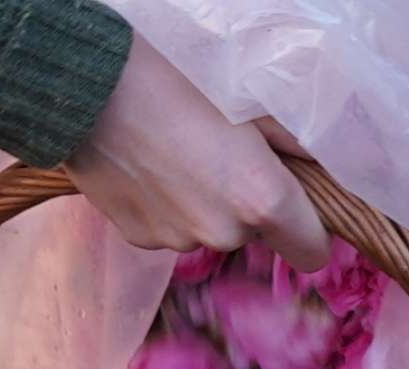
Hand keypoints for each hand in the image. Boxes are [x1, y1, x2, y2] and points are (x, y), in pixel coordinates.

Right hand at [65, 35, 327, 270]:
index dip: (307, 230)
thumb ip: (293, 142)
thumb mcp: (251, 98)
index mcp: (261, 200)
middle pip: (255, 235)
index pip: (310, 252)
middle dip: (247, 204)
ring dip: (204, 203)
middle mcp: (223, 234)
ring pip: (210, 230)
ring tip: (178, 153)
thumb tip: (317, 166)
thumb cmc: (178, 77)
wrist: (91, 86)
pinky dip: (167, 205)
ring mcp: (179, 242)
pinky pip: (171, 228)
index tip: (296, 206)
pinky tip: (149, 166)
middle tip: (222, 153)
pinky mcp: (142, 240)